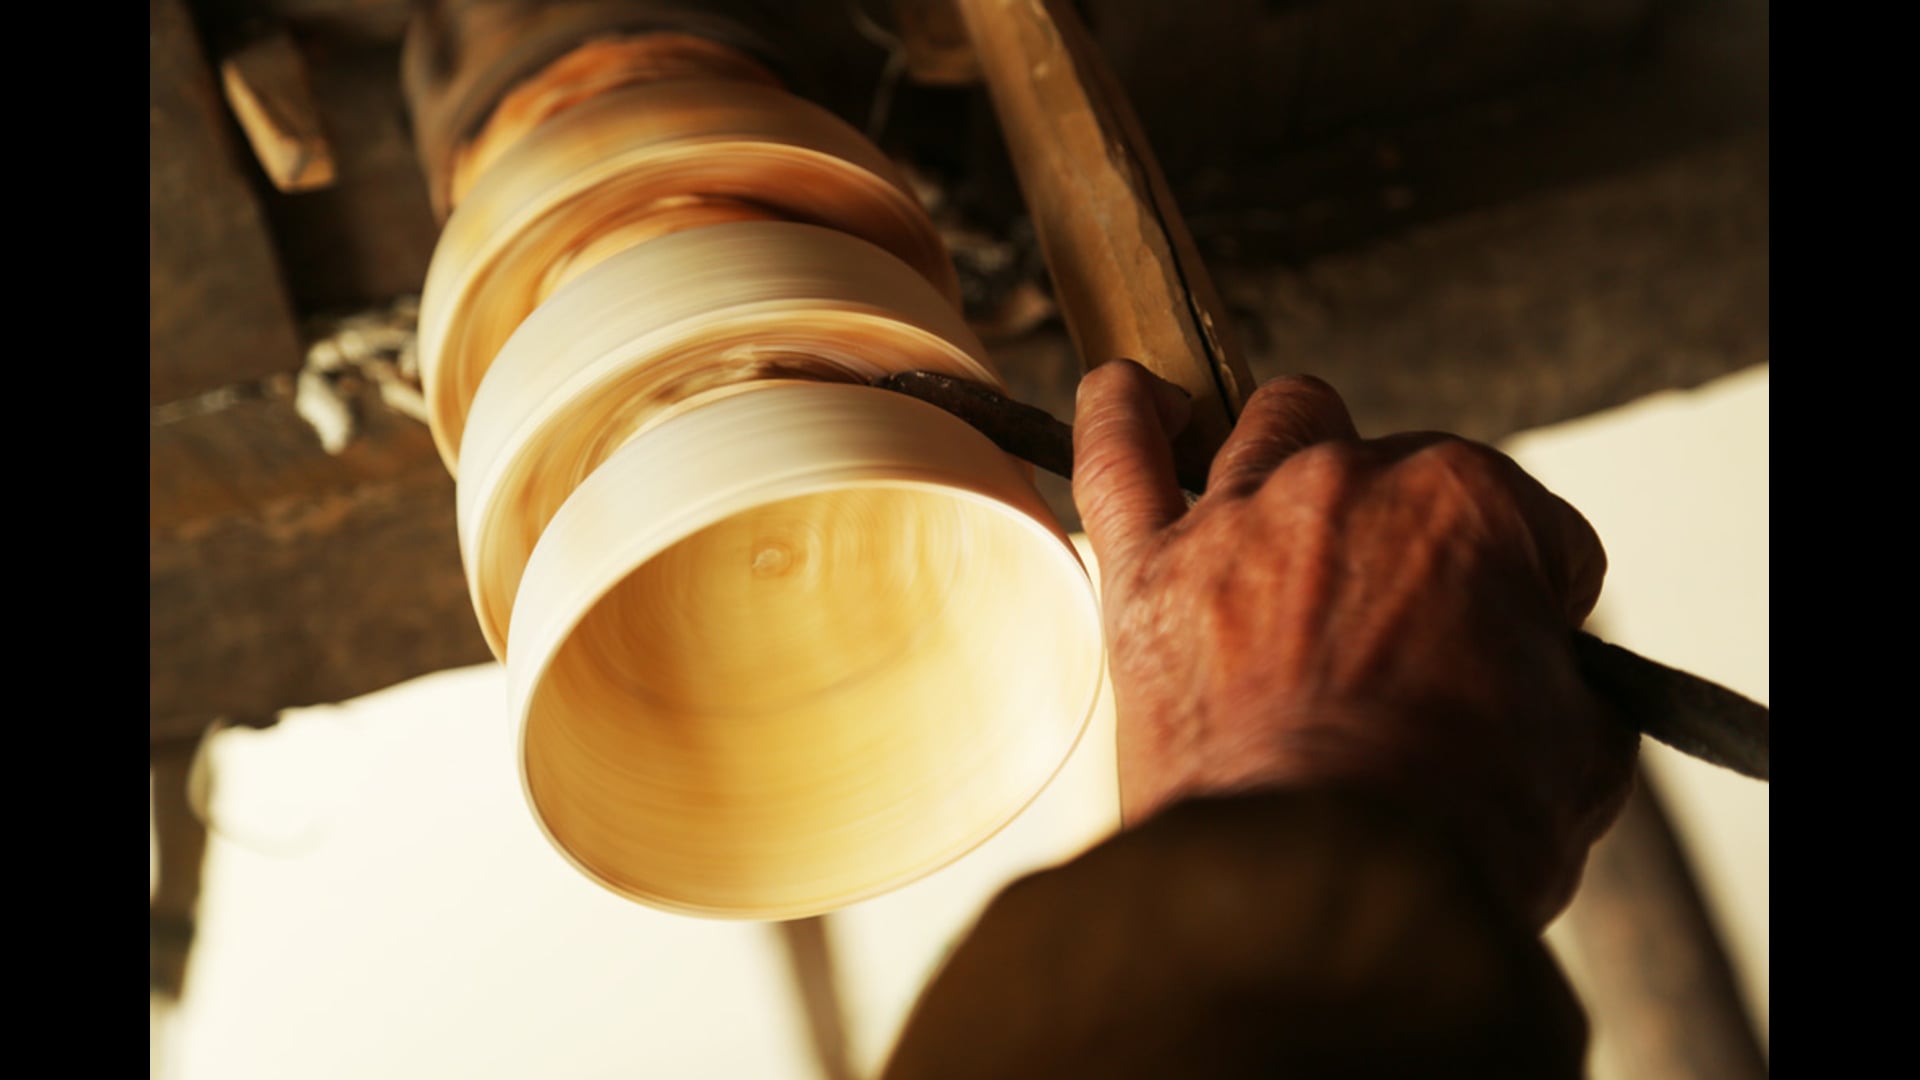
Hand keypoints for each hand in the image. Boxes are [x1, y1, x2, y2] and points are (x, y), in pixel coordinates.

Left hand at [1071, 360, 1638, 927]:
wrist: (1324, 890)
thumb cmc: (1453, 829)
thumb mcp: (1581, 757)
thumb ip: (1564, 686)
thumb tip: (1545, 686)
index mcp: (1472, 508)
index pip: (1526, 527)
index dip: (1527, 595)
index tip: (1513, 649)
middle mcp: (1353, 483)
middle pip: (1396, 469)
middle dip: (1408, 535)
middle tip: (1396, 625)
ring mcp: (1241, 516)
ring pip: (1274, 426)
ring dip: (1295, 461)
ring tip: (1289, 519)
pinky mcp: (1144, 571)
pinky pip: (1113, 449)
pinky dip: (1122, 415)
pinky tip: (1139, 407)